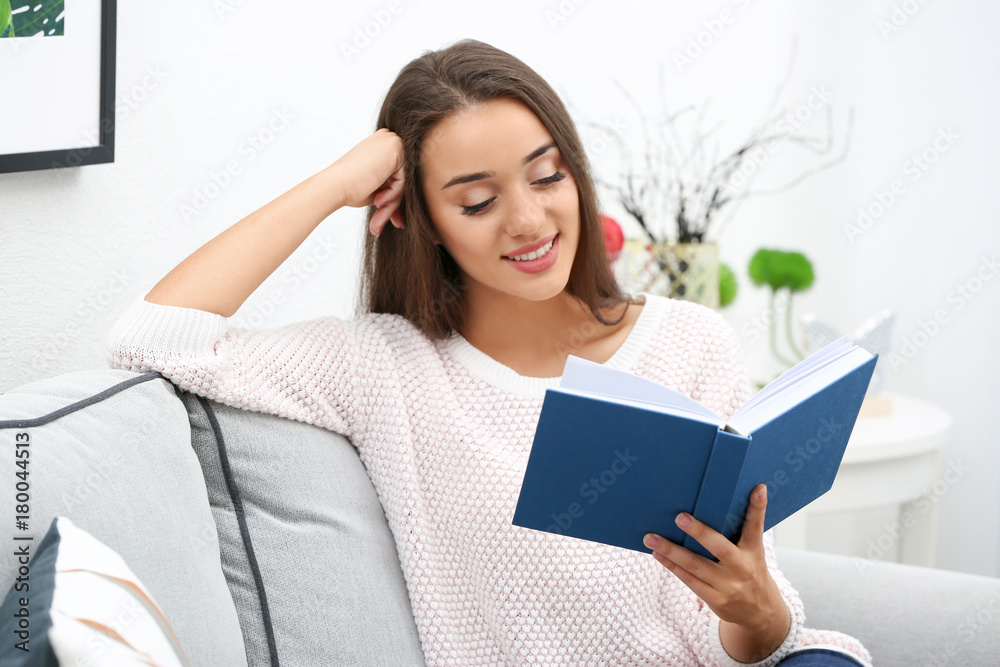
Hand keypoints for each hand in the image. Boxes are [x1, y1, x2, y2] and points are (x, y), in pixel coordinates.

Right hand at [329, 128, 405, 235]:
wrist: (335, 185)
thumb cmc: (349, 187)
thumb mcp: (376, 190)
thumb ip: (391, 191)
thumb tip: (403, 212)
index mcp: (381, 145)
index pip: (396, 174)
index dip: (392, 197)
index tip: (388, 216)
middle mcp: (388, 138)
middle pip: (401, 177)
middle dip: (394, 203)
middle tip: (390, 223)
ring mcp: (393, 141)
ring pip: (403, 180)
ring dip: (392, 203)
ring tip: (379, 217)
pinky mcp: (397, 148)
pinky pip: (403, 180)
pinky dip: (392, 194)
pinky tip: (377, 198)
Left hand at [643, 484, 789, 661]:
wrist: (761, 614)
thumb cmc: (750, 571)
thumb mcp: (752, 553)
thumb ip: (739, 533)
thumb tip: (713, 504)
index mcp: (754, 551)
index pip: (755, 527)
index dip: (757, 507)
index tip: (758, 488)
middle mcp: (742, 568)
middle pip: (719, 548)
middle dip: (699, 532)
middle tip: (679, 517)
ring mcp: (728, 585)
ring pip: (695, 565)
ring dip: (671, 550)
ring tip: (651, 538)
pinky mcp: (715, 599)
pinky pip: (689, 580)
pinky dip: (672, 566)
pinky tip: (658, 555)